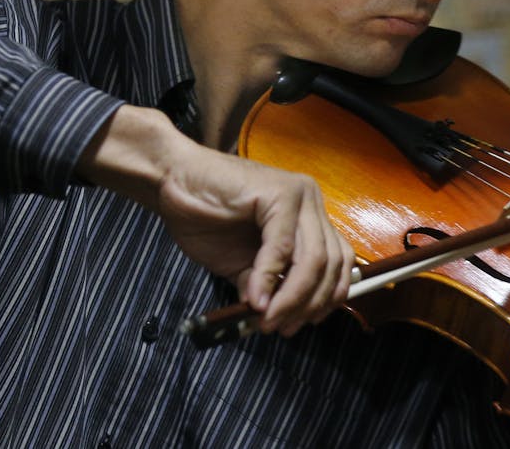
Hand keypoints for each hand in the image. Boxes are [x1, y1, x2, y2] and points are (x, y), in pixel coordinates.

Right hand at [157, 144, 355, 335]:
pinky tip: (253, 296)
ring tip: (267, 317)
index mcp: (309, 217)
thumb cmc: (204, 216)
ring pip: (313, 259)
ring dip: (291, 297)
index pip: (338, 264)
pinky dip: (268, 277)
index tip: (298, 324)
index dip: (324, 300)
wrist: (171, 182)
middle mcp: (311, 202)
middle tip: (281, 327)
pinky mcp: (279, 192)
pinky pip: (282, 246)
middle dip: (308, 304)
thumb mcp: (242, 263)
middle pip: (331, 264)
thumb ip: (266, 284)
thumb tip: (276, 317)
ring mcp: (298, 194)